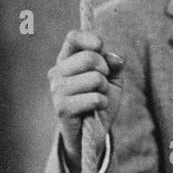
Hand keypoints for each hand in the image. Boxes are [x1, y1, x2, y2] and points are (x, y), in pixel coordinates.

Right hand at [49, 29, 124, 172]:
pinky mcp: (62, 108)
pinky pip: (95, 98)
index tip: (101, 46)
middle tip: (102, 83)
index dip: (90, 39)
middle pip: (89, 58)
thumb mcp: (112, 80)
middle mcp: (57, 73)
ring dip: (104, 90)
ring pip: (95, 79)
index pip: (73, 38)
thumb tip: (115, 57)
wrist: (91, 134)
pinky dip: (102, 104)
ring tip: (97, 98)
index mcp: (66, 60)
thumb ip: (115, 64)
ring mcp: (57, 90)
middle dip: (105, 70)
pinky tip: (94, 110)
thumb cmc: (100, 102)